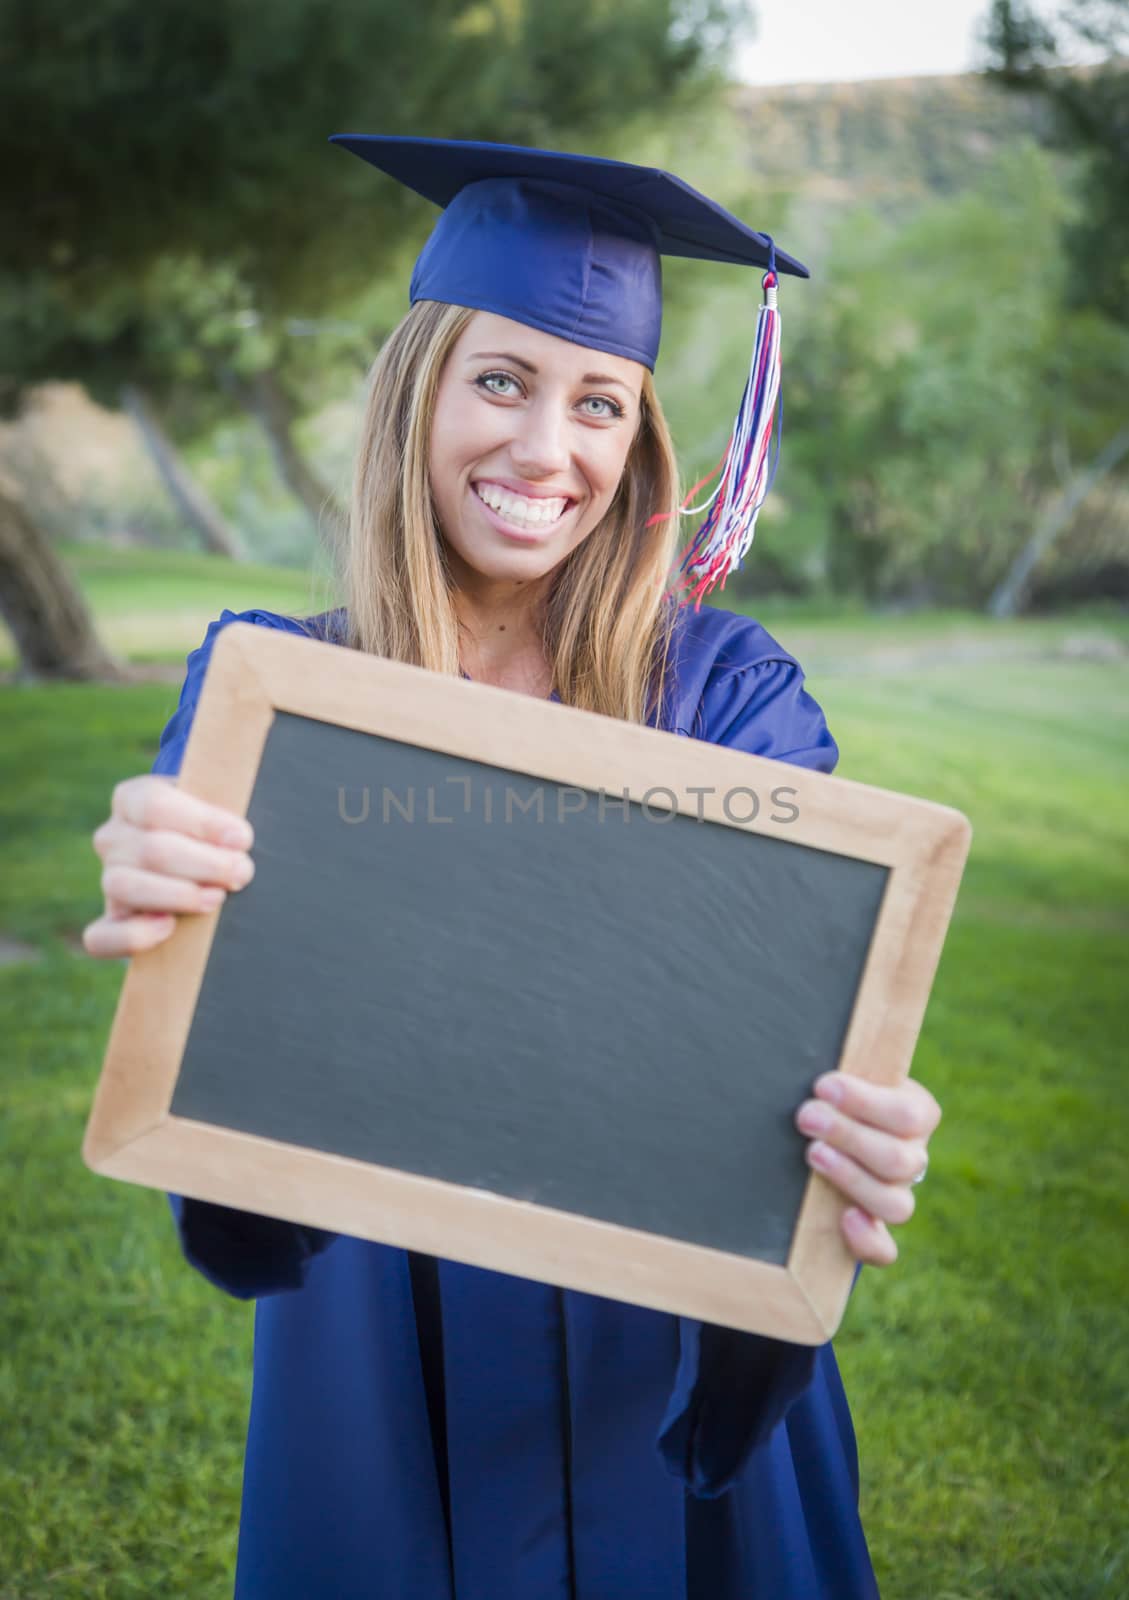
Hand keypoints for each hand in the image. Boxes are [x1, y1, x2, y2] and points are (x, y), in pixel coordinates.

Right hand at [82, 774, 255, 959]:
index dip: (202, 823)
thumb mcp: (218, 807)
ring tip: (216, 897)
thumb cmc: (214, 830)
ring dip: (178, 895)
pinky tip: (168, 927)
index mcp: (132, 799)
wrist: (201, 859)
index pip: (155, 805)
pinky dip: (133, 936)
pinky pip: (101, 936)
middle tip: (242, 872)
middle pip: (150, 850)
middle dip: (205, 864)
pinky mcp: (112, 920)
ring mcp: (109, 879)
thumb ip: (223, 812)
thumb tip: (236, 838)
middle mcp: (113, 837)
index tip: (241, 839)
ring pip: (125, 887)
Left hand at [794, 1072, 940, 1267]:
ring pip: (896, 1204)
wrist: (822, 1122)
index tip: (823, 1085)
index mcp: (915, 1113)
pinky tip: (844, 1218)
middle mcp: (912, 1157)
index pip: (910, 1114)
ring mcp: (896, 1194)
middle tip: (806, 1116)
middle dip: (848, 1136)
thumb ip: (840, 1073)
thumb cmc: (832, 1091)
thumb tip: (808, 1054)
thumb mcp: (845, 1074)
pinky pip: (884, 1250)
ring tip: (812, 1153)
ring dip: (851, 1178)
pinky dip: (866, 1240)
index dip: (866, 1103)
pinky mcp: (874, 1228)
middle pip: (900, 1160)